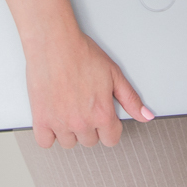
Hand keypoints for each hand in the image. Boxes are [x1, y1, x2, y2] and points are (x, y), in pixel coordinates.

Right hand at [26, 24, 152, 149]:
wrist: (54, 43)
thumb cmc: (82, 54)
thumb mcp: (114, 74)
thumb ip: (131, 99)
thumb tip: (145, 116)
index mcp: (102, 113)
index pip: (111, 139)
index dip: (110, 128)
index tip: (104, 118)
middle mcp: (82, 122)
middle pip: (90, 141)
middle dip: (90, 127)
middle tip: (84, 107)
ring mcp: (60, 123)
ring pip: (69, 143)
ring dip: (70, 131)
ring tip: (69, 110)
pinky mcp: (40, 119)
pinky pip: (45, 142)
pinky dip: (49, 135)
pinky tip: (53, 119)